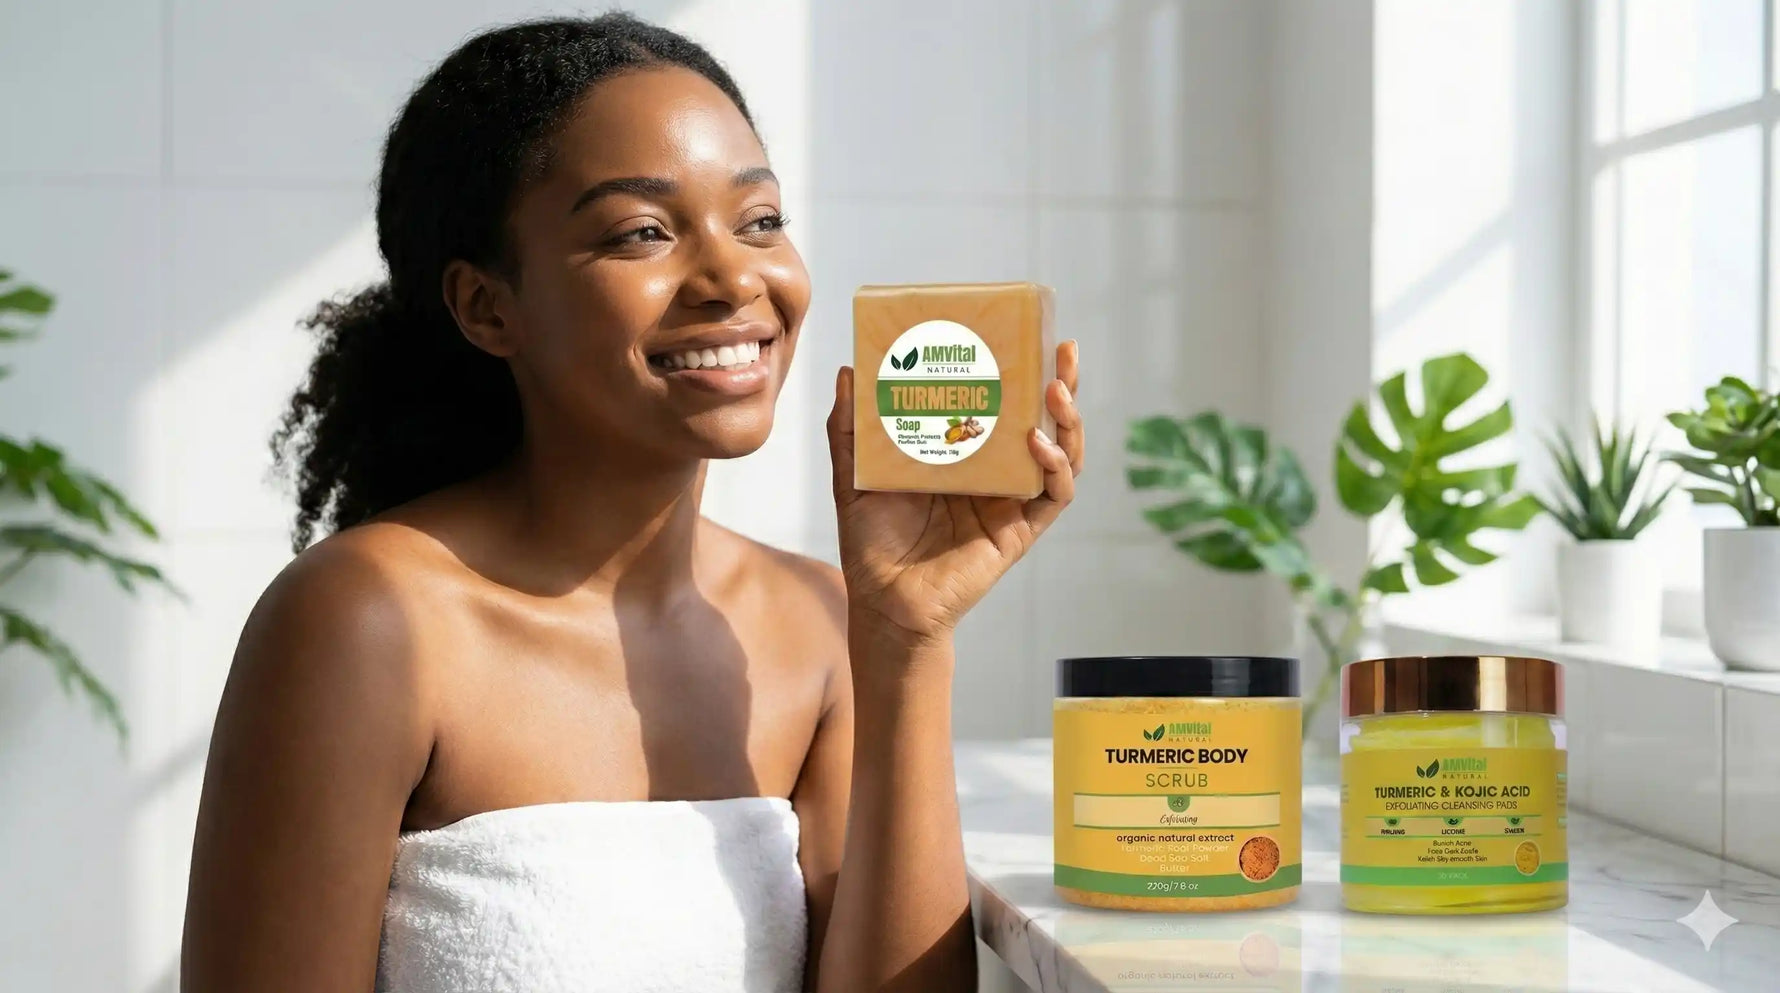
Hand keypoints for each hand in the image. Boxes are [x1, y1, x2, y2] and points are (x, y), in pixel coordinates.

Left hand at [827, 341, 1083, 645]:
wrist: (883, 602)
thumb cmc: (870, 542)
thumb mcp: (854, 475)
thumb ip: (850, 428)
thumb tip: (847, 371)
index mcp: (962, 451)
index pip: (1001, 401)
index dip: (1020, 370)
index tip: (1026, 331)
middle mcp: (994, 471)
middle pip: (1042, 420)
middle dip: (1061, 383)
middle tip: (1063, 350)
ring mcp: (1011, 500)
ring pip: (1060, 453)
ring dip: (1067, 421)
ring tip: (1057, 390)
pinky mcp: (1020, 530)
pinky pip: (1053, 495)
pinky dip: (1055, 468)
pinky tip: (1039, 445)